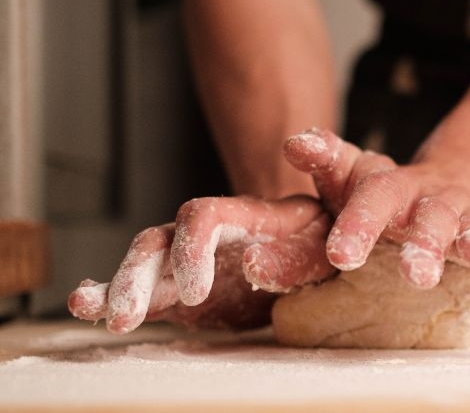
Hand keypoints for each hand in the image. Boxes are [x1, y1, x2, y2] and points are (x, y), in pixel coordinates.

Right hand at [68, 195, 334, 333]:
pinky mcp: (181, 291)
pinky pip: (145, 292)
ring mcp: (188, 262)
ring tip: (88, 308)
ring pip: (143, 265)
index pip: (204, 216)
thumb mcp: (320, 240)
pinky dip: (114, 296)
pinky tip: (88, 306)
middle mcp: (205, 236)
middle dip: (137, 275)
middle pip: (160, 242)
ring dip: (117, 286)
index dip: (192, 249)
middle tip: (126, 314)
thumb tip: (254, 265)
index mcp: (241, 217)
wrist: (311, 249)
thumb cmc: (318, 238)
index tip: (195, 290)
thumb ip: (294, 256)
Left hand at [282, 128, 469, 289]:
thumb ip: (326, 161)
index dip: (358, 225)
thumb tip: (292, 142)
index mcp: (394, 191)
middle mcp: (433, 201)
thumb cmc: (394, 194)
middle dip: (424, 244)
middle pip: (430, 218)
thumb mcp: (358, 177)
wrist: (460, 180)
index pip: (375, 200)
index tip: (340, 256)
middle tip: (414, 276)